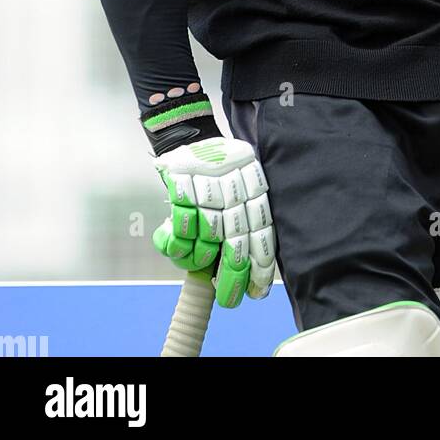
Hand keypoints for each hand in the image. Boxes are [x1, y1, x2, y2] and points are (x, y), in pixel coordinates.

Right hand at [152, 136, 275, 307]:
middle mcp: (234, 188)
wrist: (193, 136)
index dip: (259, 265)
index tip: (257, 292)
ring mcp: (208, 186)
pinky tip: (180, 248)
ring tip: (199, 259)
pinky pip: (181, 225)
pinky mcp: (182, 183)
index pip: (261, 232)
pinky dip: (179, 244)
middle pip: (236, 241)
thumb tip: (253, 275)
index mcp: (254, 188)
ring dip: (200, 257)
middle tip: (228, 302)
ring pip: (207, 236)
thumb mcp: (241, 189)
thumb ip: (243, 225)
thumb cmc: (219, 173)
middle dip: (232, 277)